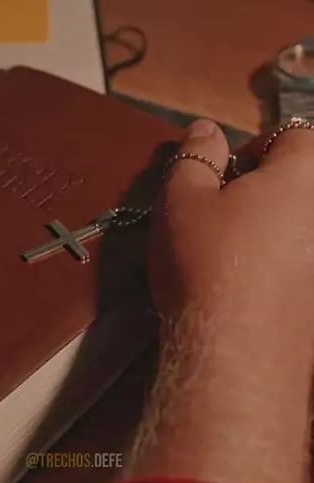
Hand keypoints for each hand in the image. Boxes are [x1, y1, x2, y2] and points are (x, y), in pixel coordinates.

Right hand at [129, 118, 313, 482]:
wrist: (236, 354)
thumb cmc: (206, 263)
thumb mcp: (182, 202)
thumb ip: (195, 157)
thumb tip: (206, 129)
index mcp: (305, 173)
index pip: (293, 137)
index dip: (256, 151)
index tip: (226, 178)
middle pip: (302, 189)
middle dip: (270, 195)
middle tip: (227, 220)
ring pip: (302, 233)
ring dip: (278, 236)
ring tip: (239, 262)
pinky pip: (302, 272)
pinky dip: (285, 274)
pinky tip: (255, 296)